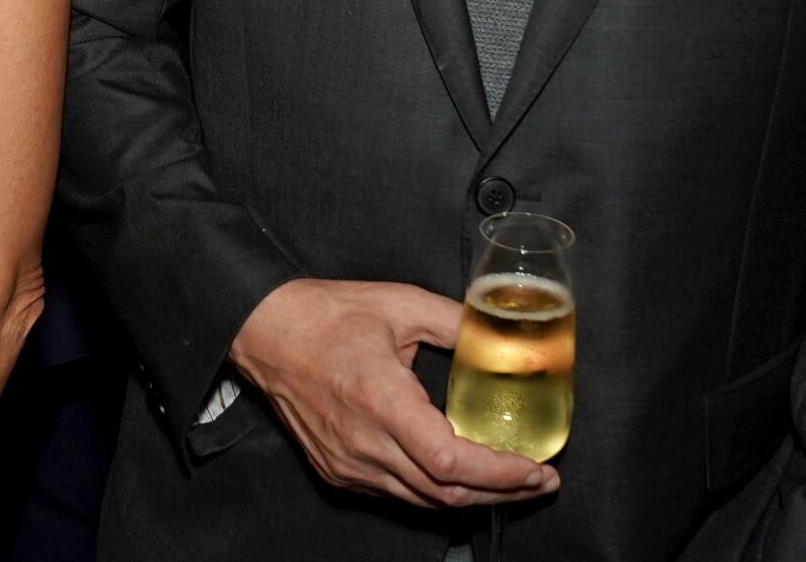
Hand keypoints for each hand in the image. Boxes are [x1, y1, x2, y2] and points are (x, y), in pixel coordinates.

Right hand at [228, 278, 560, 509]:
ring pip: (423, 502)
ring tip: (511, 482)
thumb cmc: (325, 315)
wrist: (265, 332)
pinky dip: (435, 492)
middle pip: (446, 493)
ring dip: (473, 498)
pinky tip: (458, 477)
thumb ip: (454, 320)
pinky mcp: (337, 472)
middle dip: (503, 493)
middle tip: (540, 480)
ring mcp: (349, 465)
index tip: (537, 468)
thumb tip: (498, 334)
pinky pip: (397, 495)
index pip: (451, 461)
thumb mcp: (398, 303)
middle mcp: (365, 444)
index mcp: (382, 401)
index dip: (501, 474)